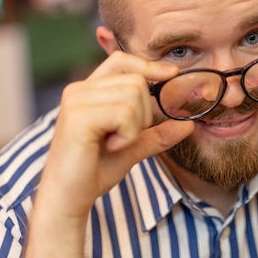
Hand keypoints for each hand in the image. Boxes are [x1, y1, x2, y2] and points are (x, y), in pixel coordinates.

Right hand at [40, 51, 194, 217]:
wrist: (68, 197)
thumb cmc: (94, 170)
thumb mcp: (132, 147)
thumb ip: (156, 134)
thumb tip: (188, 125)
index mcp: (88, 91)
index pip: (121, 60)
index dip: (148, 65)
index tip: (171, 74)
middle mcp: (79, 90)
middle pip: (136, 81)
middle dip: (143, 113)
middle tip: (123, 137)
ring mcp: (77, 101)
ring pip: (133, 96)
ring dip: (134, 127)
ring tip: (114, 142)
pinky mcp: (79, 116)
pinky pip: (124, 114)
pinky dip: (127, 135)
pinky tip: (110, 146)